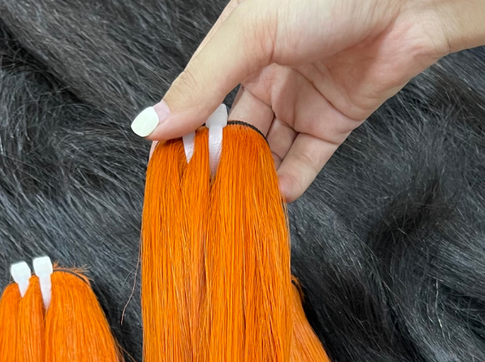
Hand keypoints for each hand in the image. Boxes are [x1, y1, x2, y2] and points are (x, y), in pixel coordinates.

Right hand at [129, 0, 457, 199]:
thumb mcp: (248, 34)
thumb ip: (201, 83)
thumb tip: (150, 125)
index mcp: (241, 45)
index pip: (202, 100)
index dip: (184, 134)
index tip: (167, 167)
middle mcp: (269, 75)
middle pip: (234, 132)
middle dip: (219, 163)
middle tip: (200, 194)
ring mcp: (302, 101)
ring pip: (267, 152)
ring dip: (251, 179)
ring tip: (232, 204)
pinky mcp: (334, 123)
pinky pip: (304, 162)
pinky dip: (287, 184)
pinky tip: (270, 199)